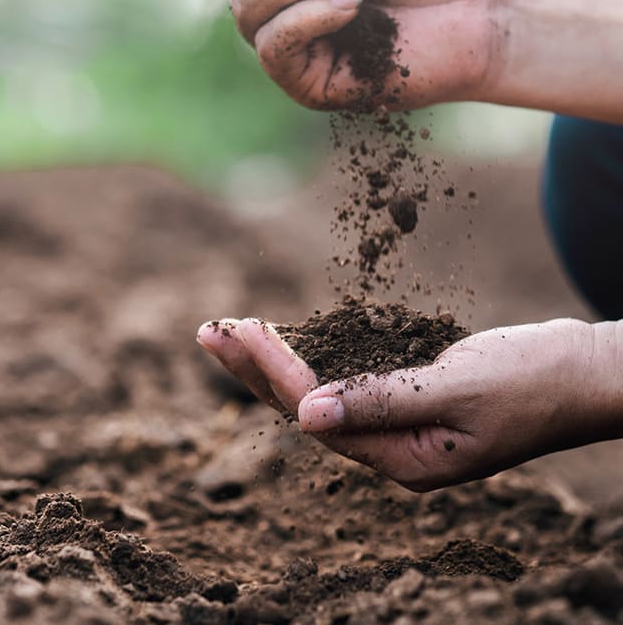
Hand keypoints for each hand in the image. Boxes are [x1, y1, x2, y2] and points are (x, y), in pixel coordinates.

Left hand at [197, 315, 620, 490]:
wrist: (583, 373)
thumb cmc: (534, 379)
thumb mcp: (461, 388)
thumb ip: (385, 401)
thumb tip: (305, 415)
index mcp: (405, 460)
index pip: (319, 415)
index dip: (275, 371)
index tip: (239, 331)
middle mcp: (394, 451)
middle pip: (305, 411)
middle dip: (254, 369)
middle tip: (207, 330)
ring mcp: (401, 428)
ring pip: (320, 396)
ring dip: (275, 362)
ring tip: (230, 332)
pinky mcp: (409, 401)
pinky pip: (346, 383)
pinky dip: (313, 358)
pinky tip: (288, 342)